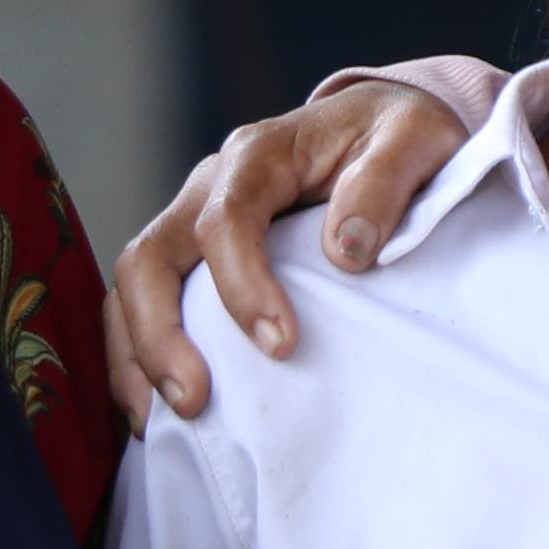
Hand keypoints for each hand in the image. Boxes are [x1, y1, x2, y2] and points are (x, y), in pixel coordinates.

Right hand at [111, 83, 470, 423]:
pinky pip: (143, 302)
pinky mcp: (195, 256)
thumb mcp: (414, 139)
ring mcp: (193, 220)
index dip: (243, 284)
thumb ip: (383, 185)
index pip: (226, 220)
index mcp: (260, 156)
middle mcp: (211, 185)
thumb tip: (346, 250)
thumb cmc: (399, 135)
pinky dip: (139, 355)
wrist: (385, 127)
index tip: (281, 344)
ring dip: (138, 354)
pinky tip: (158, 410)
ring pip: (134, 284)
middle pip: (151, 256)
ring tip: (162, 421)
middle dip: (161, 333)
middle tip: (194, 400)